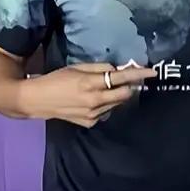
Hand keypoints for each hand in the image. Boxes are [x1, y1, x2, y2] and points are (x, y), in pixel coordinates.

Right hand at [20, 62, 155, 127]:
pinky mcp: (89, 123)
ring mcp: (93, 114)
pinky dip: (105, 105)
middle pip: (124, 94)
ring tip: (101, 89)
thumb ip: (99, 68)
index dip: (138, 74)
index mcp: (90, 83)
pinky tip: (92, 101)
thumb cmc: (56, 79)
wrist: (37, 100)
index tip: (152, 72)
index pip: (121, 78)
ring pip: (115, 104)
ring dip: (115, 96)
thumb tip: (116, 69)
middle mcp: (95, 100)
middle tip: (126, 80)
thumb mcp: (77, 67)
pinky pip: (105, 112)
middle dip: (129, 87)